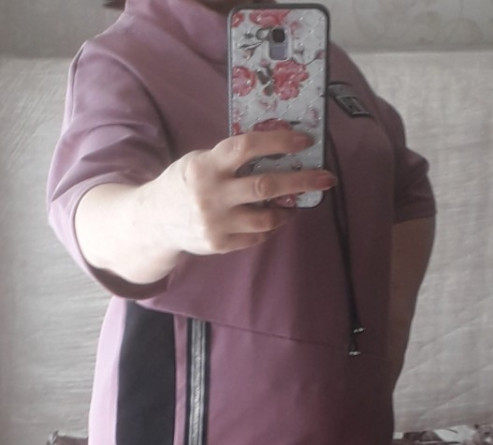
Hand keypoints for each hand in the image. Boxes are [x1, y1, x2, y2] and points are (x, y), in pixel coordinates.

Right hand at [153, 129, 336, 255]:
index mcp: (207, 164)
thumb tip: (277, 152)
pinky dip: (269, 227)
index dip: (278, 142)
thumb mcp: (199, 162)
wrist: (154, 221)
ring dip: (288, 210)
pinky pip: (256, 236)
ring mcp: (216, 222)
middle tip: (327, 178)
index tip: (304, 141)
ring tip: (295, 205)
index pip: (247, 146)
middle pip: (266, 185)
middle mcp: (212, 193)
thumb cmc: (185, 184)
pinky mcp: (219, 244)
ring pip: (266, 217)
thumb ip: (229, 159)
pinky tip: (271, 219)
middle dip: (302, 181)